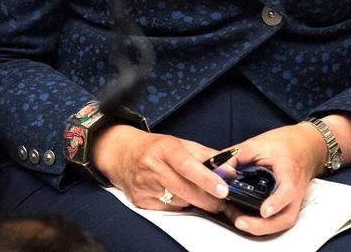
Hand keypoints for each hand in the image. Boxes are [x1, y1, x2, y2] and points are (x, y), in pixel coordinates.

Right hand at [91, 125, 229, 211]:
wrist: (121, 153)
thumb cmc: (153, 148)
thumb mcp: (179, 143)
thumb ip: (205, 155)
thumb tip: (229, 169)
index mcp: (163, 148)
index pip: (186, 165)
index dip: (206, 178)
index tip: (222, 189)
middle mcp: (151, 166)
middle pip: (187, 190)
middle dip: (209, 199)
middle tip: (220, 199)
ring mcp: (144, 185)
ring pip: (180, 202)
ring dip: (192, 200)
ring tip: (188, 189)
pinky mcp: (140, 200)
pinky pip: (169, 209)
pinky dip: (176, 204)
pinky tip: (172, 193)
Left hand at [224, 114, 350, 235]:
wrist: (305, 146)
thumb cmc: (283, 144)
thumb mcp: (256, 144)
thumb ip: (236, 156)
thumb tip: (218, 168)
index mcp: (289, 173)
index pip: (287, 191)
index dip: (276, 202)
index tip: (264, 211)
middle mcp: (295, 191)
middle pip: (286, 217)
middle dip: (264, 225)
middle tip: (241, 222)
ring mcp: (294, 200)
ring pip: (284, 222)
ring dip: (263, 227)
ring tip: (239, 222)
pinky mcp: (289, 204)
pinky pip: (280, 219)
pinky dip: (265, 224)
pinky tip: (246, 218)